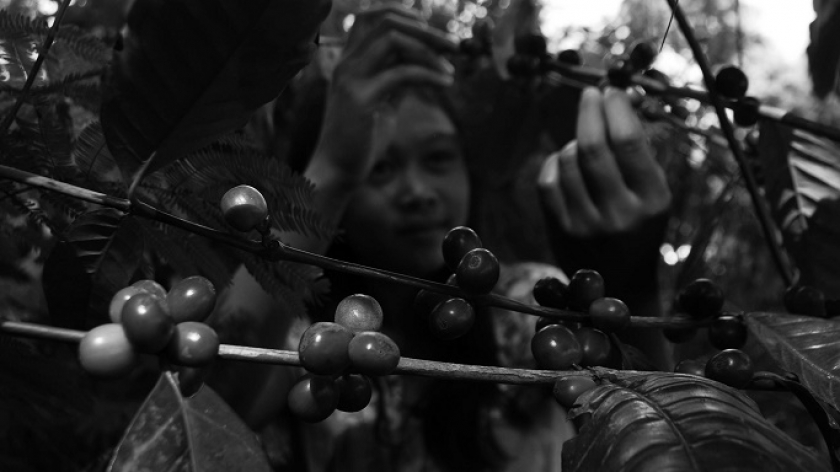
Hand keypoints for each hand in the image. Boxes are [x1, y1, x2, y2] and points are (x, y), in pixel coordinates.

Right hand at [308, 5, 456, 186]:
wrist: (338, 171)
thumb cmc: (360, 142)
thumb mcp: (383, 104)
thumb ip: (396, 83)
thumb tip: (420, 68)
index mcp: (349, 61)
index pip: (370, 16)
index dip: (402, 14)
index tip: (431, 29)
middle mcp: (346, 63)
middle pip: (386, 21)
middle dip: (424, 28)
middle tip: (453, 43)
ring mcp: (351, 77)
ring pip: (393, 39)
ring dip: (429, 48)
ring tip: (451, 66)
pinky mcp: (361, 98)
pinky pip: (402, 73)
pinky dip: (429, 74)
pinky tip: (446, 83)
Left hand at [538, 86, 670, 304]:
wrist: (620, 283)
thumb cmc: (639, 226)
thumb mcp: (653, 194)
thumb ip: (637, 153)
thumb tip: (615, 99)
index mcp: (653, 201)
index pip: (628, 142)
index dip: (616, 109)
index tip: (612, 90)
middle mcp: (620, 214)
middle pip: (593, 146)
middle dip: (589, 112)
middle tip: (590, 94)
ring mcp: (586, 225)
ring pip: (567, 160)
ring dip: (574, 141)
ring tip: (585, 144)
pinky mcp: (560, 232)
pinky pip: (547, 181)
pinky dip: (554, 163)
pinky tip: (564, 162)